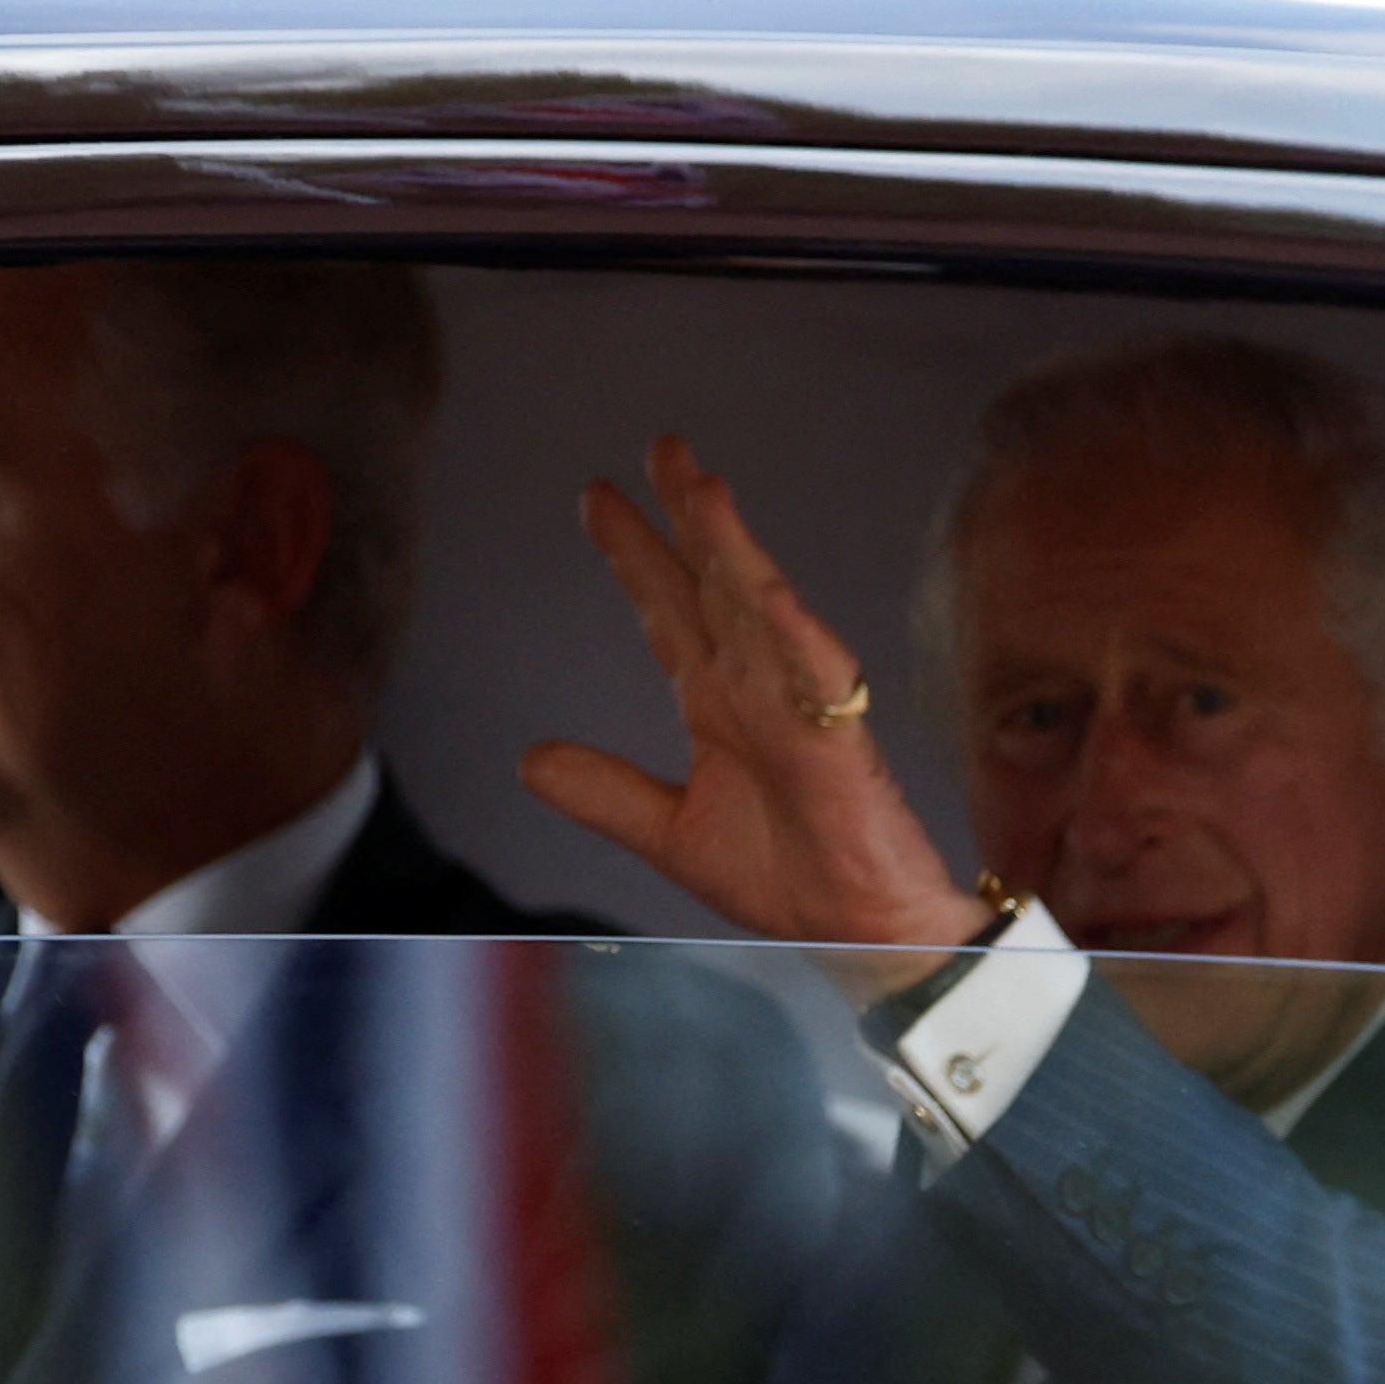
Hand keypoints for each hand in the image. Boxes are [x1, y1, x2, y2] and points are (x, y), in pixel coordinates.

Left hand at [524, 436, 989, 982]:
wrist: (856, 937)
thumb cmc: (785, 879)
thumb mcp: (669, 831)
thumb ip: (604, 792)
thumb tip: (528, 757)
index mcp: (719, 704)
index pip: (669, 610)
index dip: (633, 553)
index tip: (596, 496)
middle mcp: (757, 688)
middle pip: (714, 583)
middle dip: (687, 515)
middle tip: (660, 446)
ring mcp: (800, 706)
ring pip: (760, 608)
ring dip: (733, 547)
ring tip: (701, 488)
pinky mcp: (839, 740)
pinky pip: (816, 673)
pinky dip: (790, 631)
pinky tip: (764, 589)